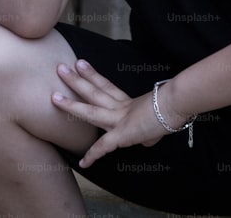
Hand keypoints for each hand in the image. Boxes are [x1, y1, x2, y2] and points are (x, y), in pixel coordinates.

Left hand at [51, 59, 179, 167]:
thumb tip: (147, 140)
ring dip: (71, 105)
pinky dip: (94, 156)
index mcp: (129, 103)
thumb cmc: (173, 108)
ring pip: (90, 111)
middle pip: (94, 91)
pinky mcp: (123, 134)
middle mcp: (121, 108)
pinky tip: (84, 164)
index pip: (107, 87)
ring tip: (53, 96)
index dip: (93, 77)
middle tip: (60, 68)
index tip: (80, 66)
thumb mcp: (160, 120)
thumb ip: (149, 131)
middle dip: (76, 81)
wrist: (177, 104)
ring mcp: (120, 120)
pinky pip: (105, 147)